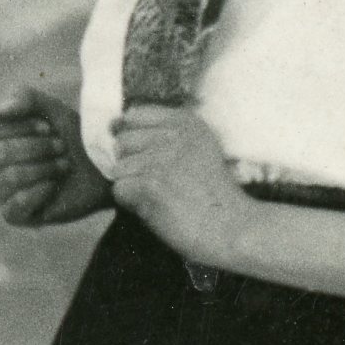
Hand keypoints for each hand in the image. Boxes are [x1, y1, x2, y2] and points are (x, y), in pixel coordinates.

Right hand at [0, 85, 110, 226]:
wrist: (102, 169)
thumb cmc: (73, 137)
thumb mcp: (53, 109)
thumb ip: (25, 97)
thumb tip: (1, 109)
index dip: (20, 127)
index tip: (49, 127)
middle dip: (37, 148)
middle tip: (62, 147)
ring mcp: (0, 190)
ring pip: (8, 178)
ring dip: (43, 168)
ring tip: (64, 165)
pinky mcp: (14, 214)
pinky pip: (15, 204)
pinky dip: (40, 191)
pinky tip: (55, 185)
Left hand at [103, 104, 249, 257]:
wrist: (233, 228)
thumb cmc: (212, 195)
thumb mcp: (198, 148)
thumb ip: (162, 134)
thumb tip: (112, 126)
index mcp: (186, 121)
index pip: (133, 115)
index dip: (134, 139)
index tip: (152, 158)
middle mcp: (174, 134)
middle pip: (122, 142)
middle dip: (132, 165)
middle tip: (162, 183)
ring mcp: (161, 157)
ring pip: (118, 168)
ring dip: (134, 187)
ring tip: (164, 197)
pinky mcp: (150, 183)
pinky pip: (119, 190)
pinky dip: (132, 204)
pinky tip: (159, 208)